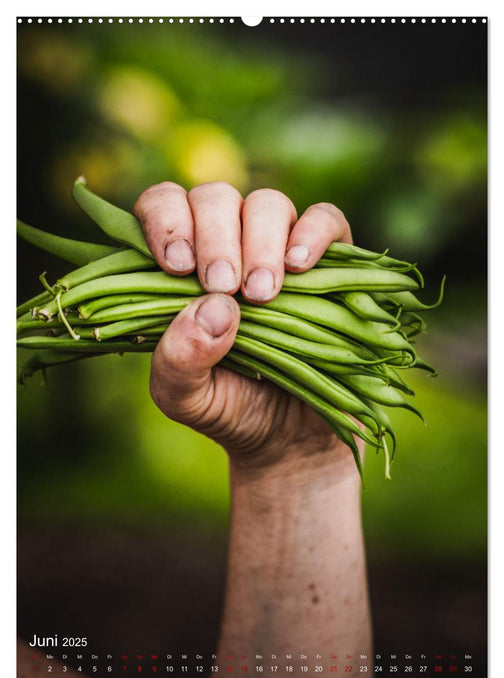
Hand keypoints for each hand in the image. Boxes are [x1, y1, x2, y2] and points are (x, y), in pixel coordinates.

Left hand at [134, 181, 357, 474]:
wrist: (290, 438)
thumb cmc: (230, 408)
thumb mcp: (185, 397)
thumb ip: (177, 359)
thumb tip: (212, 308)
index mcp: (181, 268)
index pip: (164, 207)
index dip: (167, 221)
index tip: (178, 266)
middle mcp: (229, 246)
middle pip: (216, 197)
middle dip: (216, 237)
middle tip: (225, 287)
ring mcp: (280, 250)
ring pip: (267, 203)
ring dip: (260, 241)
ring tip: (263, 295)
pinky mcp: (330, 262)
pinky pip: (326, 220)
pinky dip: (313, 234)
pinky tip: (300, 268)